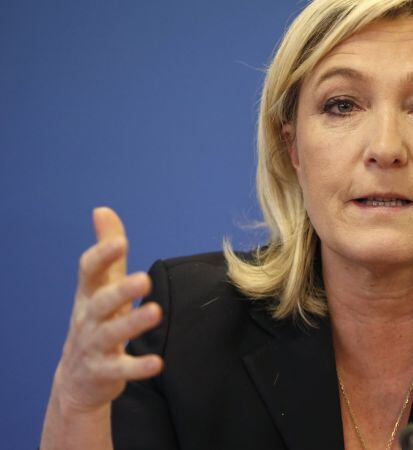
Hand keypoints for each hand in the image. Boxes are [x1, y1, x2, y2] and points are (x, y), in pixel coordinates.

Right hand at [51, 207, 162, 413]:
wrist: (78, 379)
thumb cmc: (96, 320)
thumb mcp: (100, 285)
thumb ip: (106, 251)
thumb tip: (102, 210)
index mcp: (88, 294)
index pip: (89, 272)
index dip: (102, 256)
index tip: (121, 241)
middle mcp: (88, 319)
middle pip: (100, 303)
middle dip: (120, 290)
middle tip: (144, 278)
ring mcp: (94, 346)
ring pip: (110, 334)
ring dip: (132, 323)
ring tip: (156, 311)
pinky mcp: (105, 372)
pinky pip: (121, 369)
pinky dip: (137, 366)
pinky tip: (157, 362)